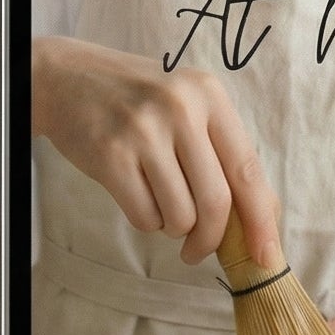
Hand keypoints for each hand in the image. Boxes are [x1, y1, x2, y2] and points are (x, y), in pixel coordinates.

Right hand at [30, 36, 282, 266]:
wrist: (68, 78)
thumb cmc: (138, 101)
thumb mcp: (187, 106)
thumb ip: (223, 153)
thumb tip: (264, 218)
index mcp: (209, 95)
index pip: (247, 169)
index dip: (261, 220)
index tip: (266, 256)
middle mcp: (180, 108)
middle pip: (216, 202)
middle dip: (210, 239)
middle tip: (197, 250)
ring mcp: (144, 130)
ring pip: (180, 215)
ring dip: (173, 228)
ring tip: (159, 205)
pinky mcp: (111, 154)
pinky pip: (144, 216)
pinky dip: (146, 221)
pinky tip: (137, 196)